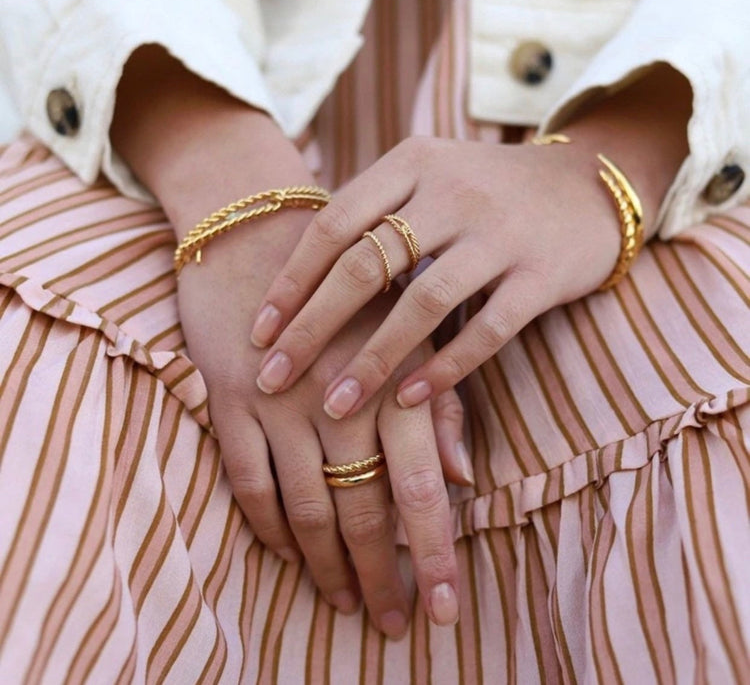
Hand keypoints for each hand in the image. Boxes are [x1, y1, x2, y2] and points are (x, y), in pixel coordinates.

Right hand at [176, 227, 464, 636]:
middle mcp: (338, 396)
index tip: (448, 609)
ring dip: (327, 566)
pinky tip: (289, 556)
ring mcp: (279, 401)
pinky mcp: (230, 399)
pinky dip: (269, 529)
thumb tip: (465, 479)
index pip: (421, 485)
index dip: (437, 553)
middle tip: (397, 624)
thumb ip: (437, 401)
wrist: (262, 232)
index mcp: (392, 377)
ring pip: (305, 509)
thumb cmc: (353, 284)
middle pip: (363, 510)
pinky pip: (248, 482)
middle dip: (383, 577)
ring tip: (347, 604)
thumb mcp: (409, 327)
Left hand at [250, 66, 691, 416]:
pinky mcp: (541, 274)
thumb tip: (301, 273)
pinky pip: (486, 330)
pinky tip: (407, 400)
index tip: (259, 333)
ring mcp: (500, 233)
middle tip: (272, 379)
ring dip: (370, 360)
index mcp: (413, 163)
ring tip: (333, 406)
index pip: (334, 225)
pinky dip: (443, 368)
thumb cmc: (490, 190)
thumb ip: (376, 210)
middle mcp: (453, 191)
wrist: (591, 182)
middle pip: (365, 266)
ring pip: (421, 303)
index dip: (291, 282)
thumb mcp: (430, 176)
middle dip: (311, 329)